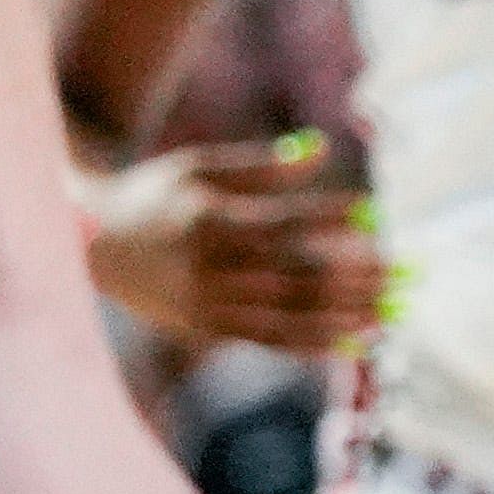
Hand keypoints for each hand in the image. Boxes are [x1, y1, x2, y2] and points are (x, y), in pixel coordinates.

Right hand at [79, 135, 391, 356]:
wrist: (88, 243)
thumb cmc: (153, 194)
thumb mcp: (200, 168)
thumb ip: (262, 165)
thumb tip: (323, 150)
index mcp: (211, 223)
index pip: (285, 224)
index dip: (331, 218)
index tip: (374, 213)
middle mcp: (212, 270)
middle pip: (298, 276)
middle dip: (356, 277)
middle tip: (405, 274)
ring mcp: (210, 306)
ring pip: (291, 315)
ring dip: (347, 315)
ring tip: (392, 313)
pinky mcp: (209, 329)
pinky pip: (270, 341)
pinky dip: (314, 343)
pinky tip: (354, 341)